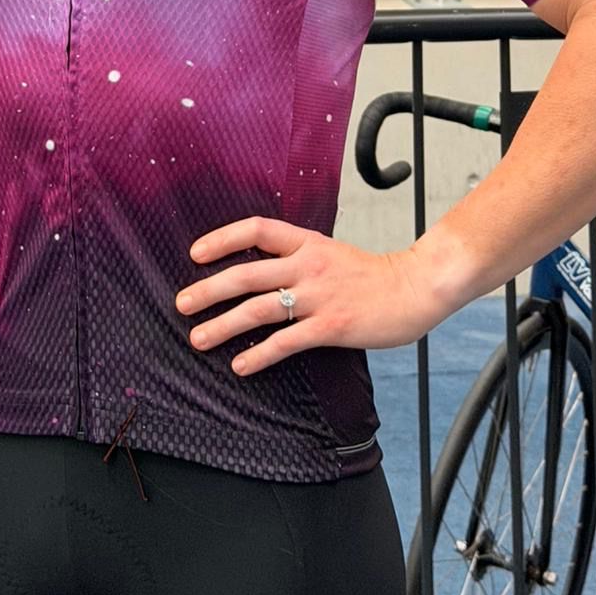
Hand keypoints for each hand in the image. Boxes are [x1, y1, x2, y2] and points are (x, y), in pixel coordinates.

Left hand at [175, 216, 441, 376]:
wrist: (414, 287)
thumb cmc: (372, 275)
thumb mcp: (331, 253)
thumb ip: (299, 259)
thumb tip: (262, 272)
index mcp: (307, 242)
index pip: (256, 230)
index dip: (223, 239)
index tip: (195, 253)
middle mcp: (307, 265)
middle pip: (246, 273)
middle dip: (209, 290)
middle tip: (181, 304)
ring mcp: (318, 295)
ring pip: (258, 308)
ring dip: (223, 325)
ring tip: (198, 338)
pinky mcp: (331, 324)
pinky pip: (286, 341)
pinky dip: (259, 354)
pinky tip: (240, 365)